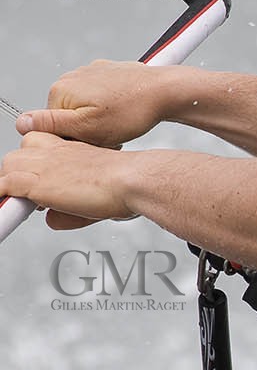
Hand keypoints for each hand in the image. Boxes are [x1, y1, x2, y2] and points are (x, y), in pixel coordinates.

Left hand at [0, 132, 134, 229]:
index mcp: (67, 149)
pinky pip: (4, 187)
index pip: (34, 148)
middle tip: (26, 197)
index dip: (30, 167)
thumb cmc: (122, 185)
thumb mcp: (92, 199)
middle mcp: (51, 152)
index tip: (34, 184)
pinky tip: (6, 211)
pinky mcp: (35, 182)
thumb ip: (67, 210)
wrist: (129, 180)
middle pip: (15, 158)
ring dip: (8, 187)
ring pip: (6, 169)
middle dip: (15, 177)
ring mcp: (41, 166)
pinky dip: (2, 200)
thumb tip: (52, 220)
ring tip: (17, 206)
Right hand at [14, 59, 175, 146]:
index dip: (74, 141)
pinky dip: (110, 109)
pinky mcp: (105, 73)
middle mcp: (70, 78)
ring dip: (100, 123)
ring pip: (85, 110)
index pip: (53, 127)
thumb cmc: (132, 110)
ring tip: (120, 124)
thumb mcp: (88, 127)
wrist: (163, 91)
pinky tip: (125, 113)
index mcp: (60, 91)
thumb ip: (51, 125)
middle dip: (87, 132)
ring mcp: (89, 73)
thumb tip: (21, 123)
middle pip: (69, 118)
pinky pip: (100, 98)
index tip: (93, 143)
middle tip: (110, 137)